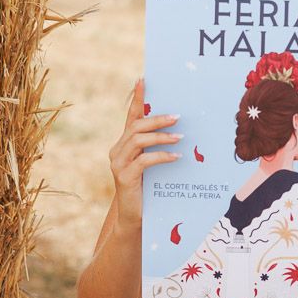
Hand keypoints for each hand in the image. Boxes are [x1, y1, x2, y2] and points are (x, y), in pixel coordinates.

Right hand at [109, 77, 182, 228]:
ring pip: (138, 141)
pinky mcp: (124, 177)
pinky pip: (144, 161)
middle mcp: (117, 151)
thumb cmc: (147, 189)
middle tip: (177, 117)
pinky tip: (175, 156)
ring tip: (179, 137)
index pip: (130, 117)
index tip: (143, 79)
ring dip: (161, 137)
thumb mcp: (152, 165)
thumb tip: (180, 131)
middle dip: (157, 119)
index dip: (137, 98)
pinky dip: (161, 156)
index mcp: (123, 144)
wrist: (134, 217)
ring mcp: (118, 164)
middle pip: (136, 127)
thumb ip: (157, 148)